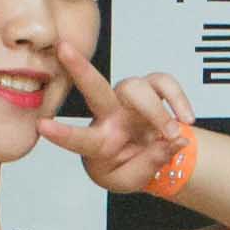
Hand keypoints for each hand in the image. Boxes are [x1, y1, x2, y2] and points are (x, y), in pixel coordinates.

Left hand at [40, 41, 199, 195]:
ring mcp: (130, 99)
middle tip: (64, 48)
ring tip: (172, 135)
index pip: (79, 138)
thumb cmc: (129, 168)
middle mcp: (109, 114)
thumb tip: (174, 141)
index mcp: (98, 141)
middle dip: (78, 68)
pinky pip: (165, 83)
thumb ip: (149, 164)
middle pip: (95, 88)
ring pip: (138, 88)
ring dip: (158, 113)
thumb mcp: (132, 181)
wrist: (149, 159)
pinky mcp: (152, 90)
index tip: (42, 126)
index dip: (62, 133)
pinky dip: (178, 99)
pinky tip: (187, 118)